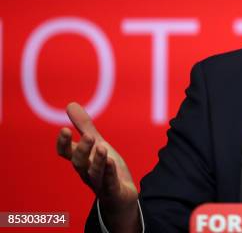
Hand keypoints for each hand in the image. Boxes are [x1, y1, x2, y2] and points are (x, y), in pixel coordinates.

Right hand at [56, 102, 139, 229]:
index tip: (64, 129)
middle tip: (89, 136)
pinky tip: (112, 162)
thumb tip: (70, 104)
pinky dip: (109, 173)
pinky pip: (109, 182)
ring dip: (97, 161)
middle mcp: (87, 172)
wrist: (120, 196)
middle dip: (82, 150)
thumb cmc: (105, 168)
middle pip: (79, 163)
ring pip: (94, 173)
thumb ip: (84, 127)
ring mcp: (99, 182)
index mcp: (82, 160)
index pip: (66, 153)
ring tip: (102, 147)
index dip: (63, 143)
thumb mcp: (97, 145)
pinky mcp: (113, 190)